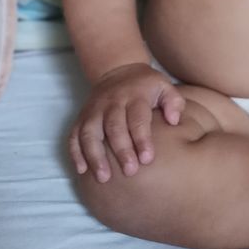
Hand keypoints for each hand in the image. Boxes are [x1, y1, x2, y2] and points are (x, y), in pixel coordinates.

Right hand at [69, 63, 184, 182]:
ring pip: (90, 133)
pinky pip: (74, 135)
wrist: (118, 70)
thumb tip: (174, 120)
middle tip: (129, 172)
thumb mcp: (164, 86)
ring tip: (104, 177)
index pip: (137, 119)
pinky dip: (75, 153)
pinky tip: (82, 170)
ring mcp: (94, 110)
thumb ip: (173, 102)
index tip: (147, 159)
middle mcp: (112, 102)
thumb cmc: (146, 86)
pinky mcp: (82, 117)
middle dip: (121, 151)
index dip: (142, 139)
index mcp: (134, 96)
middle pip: (114, 128)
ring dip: (95, 156)